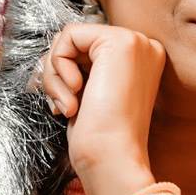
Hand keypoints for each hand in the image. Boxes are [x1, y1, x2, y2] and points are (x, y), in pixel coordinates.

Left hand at [38, 23, 165, 194]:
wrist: (113, 158)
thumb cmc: (101, 139)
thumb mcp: (89, 94)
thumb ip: (82, 68)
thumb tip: (52, 54)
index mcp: (141, 61)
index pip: (88, 48)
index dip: (66, 73)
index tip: (66, 106)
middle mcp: (144, 47)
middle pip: (77, 41)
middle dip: (56, 73)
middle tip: (63, 105)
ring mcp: (135, 42)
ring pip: (70, 38)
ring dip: (55, 75)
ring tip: (68, 105)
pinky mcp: (119, 42)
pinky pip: (69, 36)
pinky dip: (59, 66)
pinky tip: (74, 94)